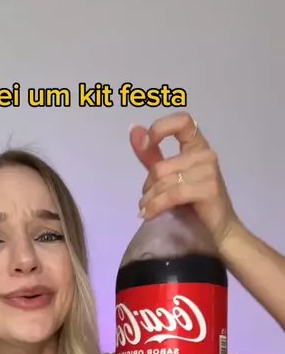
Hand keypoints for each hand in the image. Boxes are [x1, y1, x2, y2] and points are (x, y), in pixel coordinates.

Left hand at [129, 112, 240, 247]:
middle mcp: (206, 154)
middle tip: (146, 201)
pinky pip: (173, 193)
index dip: (160, 129)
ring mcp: (209, 171)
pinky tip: (149, 214)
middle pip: (161, 166)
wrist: (219, 232)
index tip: (146, 144)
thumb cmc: (195, 205)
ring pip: (164, 180)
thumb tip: (134, 130)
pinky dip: (156, 206)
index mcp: (198, 147)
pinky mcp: (208, 188)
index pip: (182, 121)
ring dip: (150, 199)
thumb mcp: (171, 177)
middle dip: (148, 186)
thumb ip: (153, 155)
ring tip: (147, 210)